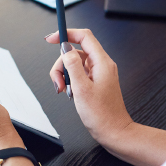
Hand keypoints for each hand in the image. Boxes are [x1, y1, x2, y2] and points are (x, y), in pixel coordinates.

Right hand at [45, 29, 132, 145]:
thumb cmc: (102, 115)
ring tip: (65, 91)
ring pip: (74, 64)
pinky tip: (71, 94)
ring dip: (65, 76)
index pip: (84, 36)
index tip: (51, 39)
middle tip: (58, 82)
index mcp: (102, 62)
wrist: (114, 132)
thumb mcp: (82, 89)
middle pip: (75, 52)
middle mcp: (102, 65)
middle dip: (62, 65)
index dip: (66, 34)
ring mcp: (99, 73)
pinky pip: (78, 74)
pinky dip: (70, 81)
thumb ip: (72, 65)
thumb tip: (65, 48)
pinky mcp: (95, 82)